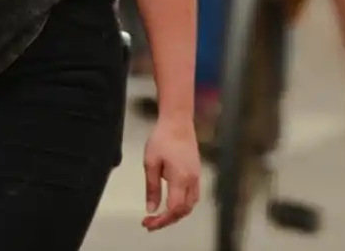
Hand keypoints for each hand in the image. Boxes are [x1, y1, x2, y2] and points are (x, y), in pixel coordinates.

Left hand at [142, 116, 200, 230]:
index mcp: (180, 179)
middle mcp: (192, 180)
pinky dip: (182, 205)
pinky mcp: (196, 172)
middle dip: (167, 220)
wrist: (177, 121)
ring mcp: (196, 177)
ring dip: (176, 214)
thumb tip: (151, 209)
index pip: (174, 209)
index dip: (162, 220)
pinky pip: (192, 196)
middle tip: (150, 223)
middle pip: (183, 210)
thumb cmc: (162, 138)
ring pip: (190, 205)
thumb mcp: (150, 163)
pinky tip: (170, 203)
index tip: (148, 223)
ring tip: (159, 216)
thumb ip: (152, 188)